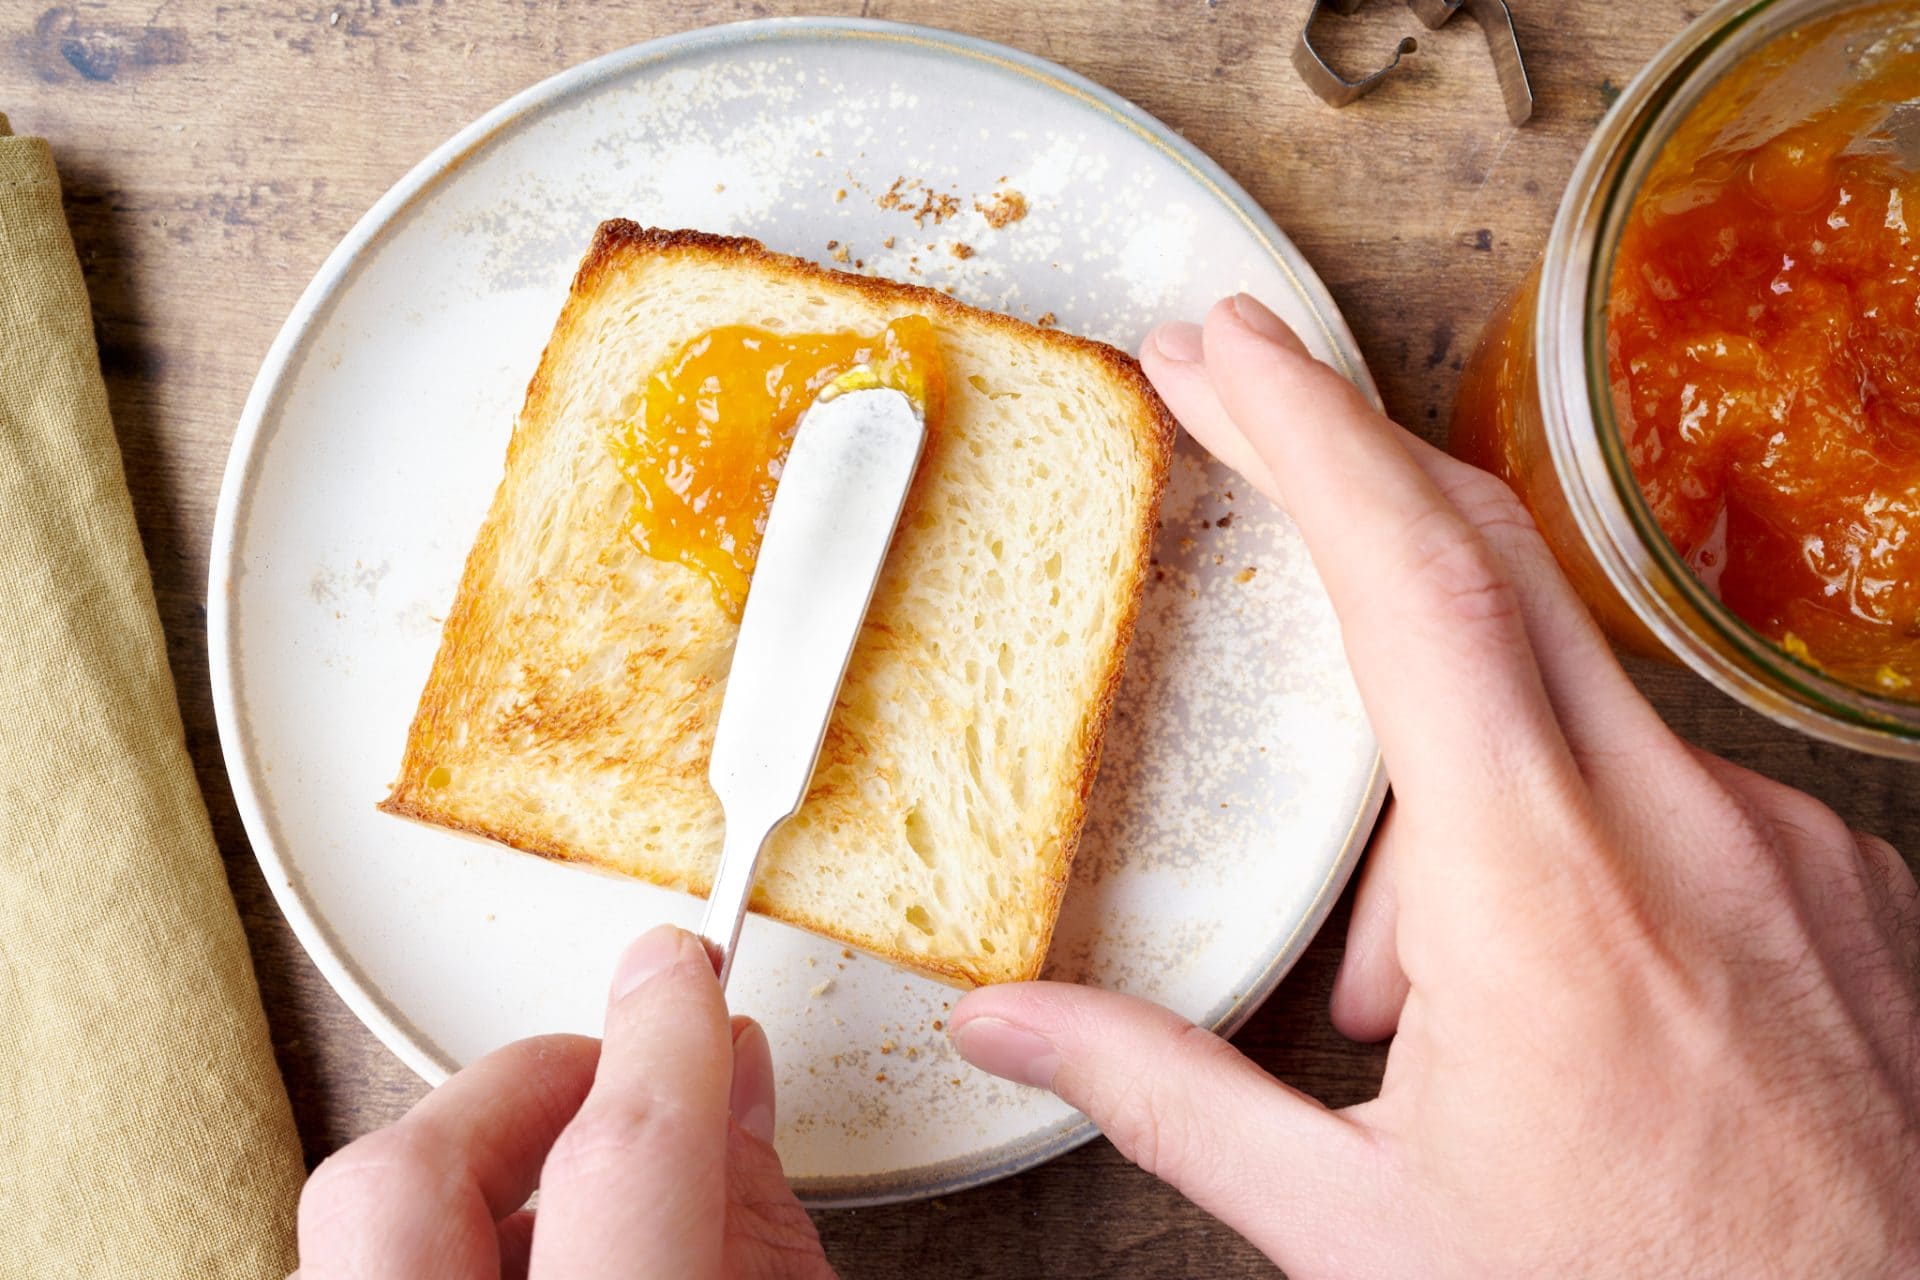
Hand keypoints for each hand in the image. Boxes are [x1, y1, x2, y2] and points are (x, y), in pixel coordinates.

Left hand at [293, 925, 833, 1278]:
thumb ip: (758, 1222)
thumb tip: (728, 1078)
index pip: (621, 1161)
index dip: (662, 1040)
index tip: (679, 973)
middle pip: (401, 1179)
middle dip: (510, 1091)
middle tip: (605, 1080)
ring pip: (343, 1232)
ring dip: (465, 1185)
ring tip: (574, 1214)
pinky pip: (341, 1278)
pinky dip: (427, 1254)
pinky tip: (519, 1272)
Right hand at [949, 295, 1919, 1276]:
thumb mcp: (1364, 1232)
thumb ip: (1172, 1096)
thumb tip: (1005, 1027)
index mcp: (1544, 892)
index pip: (1412, 578)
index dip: (1304, 429)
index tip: (1220, 345)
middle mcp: (1688, 827)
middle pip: (1491, 560)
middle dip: (1345, 463)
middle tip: (1232, 395)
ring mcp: (1790, 845)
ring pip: (1568, 712)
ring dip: (1452, 787)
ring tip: (1412, 1005)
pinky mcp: (1850, 884)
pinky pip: (1666, 787)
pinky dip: (1566, 838)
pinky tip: (1551, 999)